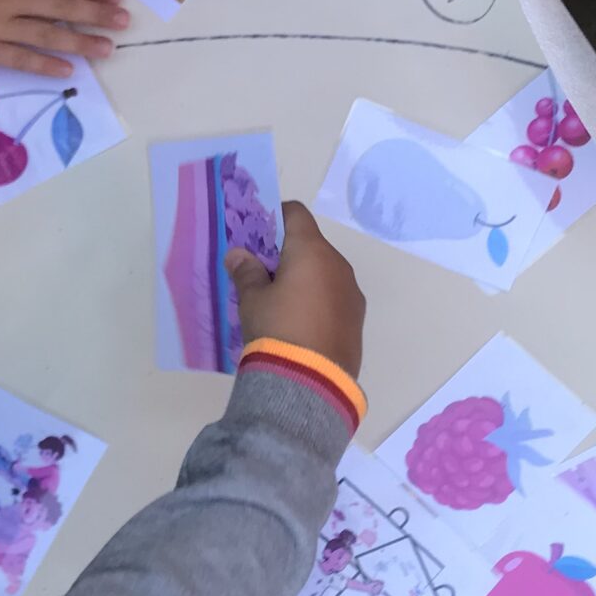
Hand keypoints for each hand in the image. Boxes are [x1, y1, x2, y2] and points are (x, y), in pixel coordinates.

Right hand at [227, 200, 365, 380]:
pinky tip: (301, 324)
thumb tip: (238, 254)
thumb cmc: (277, 328)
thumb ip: (246, 272)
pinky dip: (319, 300)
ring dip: (306, 279)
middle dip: (288, 254)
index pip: (296, 214)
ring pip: (325, 272)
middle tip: (264, 274)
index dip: (276, 216)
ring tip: (282, 304)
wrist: (311, 381)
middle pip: (312, 245)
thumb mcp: (252, 300)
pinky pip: (335, 297)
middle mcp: (338, 265)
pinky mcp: (358, 319)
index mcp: (312, 251)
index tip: (258, 233)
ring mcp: (352, 293)